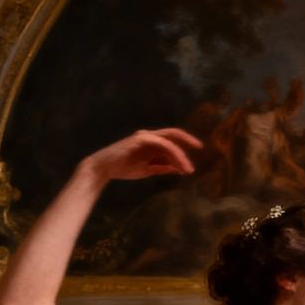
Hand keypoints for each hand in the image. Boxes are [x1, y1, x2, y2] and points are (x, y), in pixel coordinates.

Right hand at [82, 128, 200, 184]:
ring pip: (169, 143)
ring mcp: (144, 136)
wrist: (104, 168)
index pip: (170, 139)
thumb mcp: (147, 170)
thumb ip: (162, 167)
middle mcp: (148, 136)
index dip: (183, 143)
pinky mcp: (140, 140)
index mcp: (150, 141)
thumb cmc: (123, 168)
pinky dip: (173, 155)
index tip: (196, 149)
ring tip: (189, 170)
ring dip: (181, 157)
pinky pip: (162, 145)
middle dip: (187, 140)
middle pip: (172, 134)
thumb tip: (178, 168)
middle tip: (200, 147)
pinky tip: (180, 166)